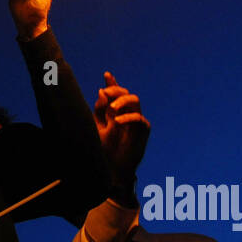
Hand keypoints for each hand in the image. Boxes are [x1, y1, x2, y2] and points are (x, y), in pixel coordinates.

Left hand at [93, 72, 149, 187]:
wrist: (113, 167)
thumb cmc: (105, 148)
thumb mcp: (98, 126)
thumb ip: (101, 110)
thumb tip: (102, 90)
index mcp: (115, 111)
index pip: (115, 94)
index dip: (112, 83)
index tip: (107, 74)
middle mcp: (127, 112)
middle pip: (125, 93)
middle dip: (115, 89)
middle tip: (105, 92)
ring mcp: (136, 119)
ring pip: (134, 100)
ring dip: (122, 100)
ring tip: (112, 108)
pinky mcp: (143, 129)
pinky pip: (138, 118)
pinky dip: (128, 117)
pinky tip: (118, 121)